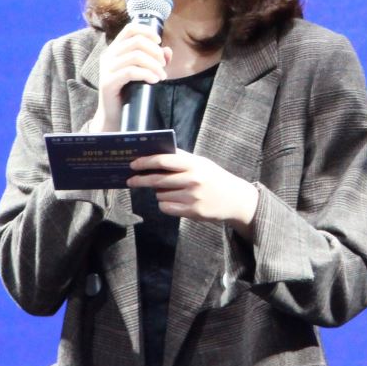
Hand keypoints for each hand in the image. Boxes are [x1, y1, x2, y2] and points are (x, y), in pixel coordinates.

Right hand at [92, 23, 170, 131]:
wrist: (114, 115)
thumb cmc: (129, 91)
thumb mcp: (143, 72)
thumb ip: (155, 60)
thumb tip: (168, 51)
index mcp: (115, 49)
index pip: (130, 29)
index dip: (147, 31)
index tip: (159, 42)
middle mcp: (108, 56)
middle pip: (136, 41)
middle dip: (155, 51)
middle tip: (163, 65)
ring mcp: (107, 69)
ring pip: (136, 56)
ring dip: (154, 65)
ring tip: (162, 75)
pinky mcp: (108, 82)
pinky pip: (131, 72)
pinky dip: (147, 74)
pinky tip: (154, 80)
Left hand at [127, 150, 260, 237]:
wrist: (235, 199)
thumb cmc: (214, 178)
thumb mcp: (201, 163)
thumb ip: (181, 158)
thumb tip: (154, 154)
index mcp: (194, 164)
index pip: (163, 160)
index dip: (145, 162)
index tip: (133, 164)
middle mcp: (193, 180)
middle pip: (157, 180)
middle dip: (141, 180)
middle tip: (131, 180)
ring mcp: (192, 197)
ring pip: (161, 195)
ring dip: (158, 193)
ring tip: (167, 190)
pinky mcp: (192, 212)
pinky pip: (166, 208)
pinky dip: (164, 204)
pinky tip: (172, 200)